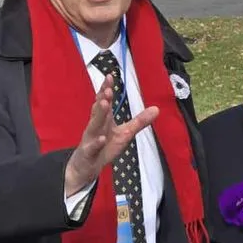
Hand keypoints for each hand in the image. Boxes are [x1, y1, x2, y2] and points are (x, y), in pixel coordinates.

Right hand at [64, 75, 158, 196]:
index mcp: (104, 120)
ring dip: (99, 115)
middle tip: (108, 89)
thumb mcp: (125, 133)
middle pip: (99, 110)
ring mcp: (90, 139)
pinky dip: (96, 143)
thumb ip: (139, 121)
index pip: (105, 101)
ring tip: (104, 104)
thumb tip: (157, 109)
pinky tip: (101, 138)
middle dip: (103, 99)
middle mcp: (96, 126)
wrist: (86, 166)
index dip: (107, 89)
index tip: (110, 76)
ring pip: (94, 125)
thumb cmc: (105, 147)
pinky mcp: (88, 153)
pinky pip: (92, 147)